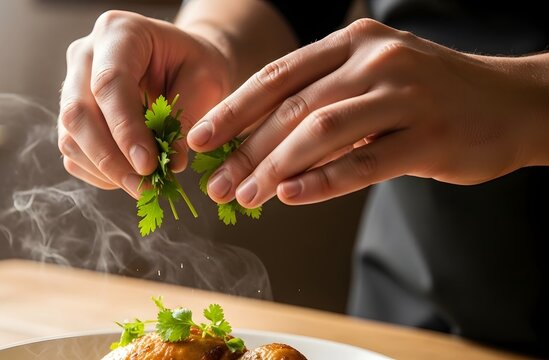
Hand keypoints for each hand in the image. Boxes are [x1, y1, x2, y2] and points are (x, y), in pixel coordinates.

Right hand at [58, 10, 229, 197]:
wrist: (182, 63)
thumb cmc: (196, 66)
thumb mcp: (205, 81)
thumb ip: (186, 117)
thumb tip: (171, 163)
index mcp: (119, 32)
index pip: (109, 83)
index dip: (125, 129)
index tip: (148, 165)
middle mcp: (85, 55)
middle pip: (78, 112)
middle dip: (110, 158)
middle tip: (144, 185)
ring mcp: (72, 84)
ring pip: (70, 136)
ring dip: (104, 170)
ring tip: (142, 185)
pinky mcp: (71, 114)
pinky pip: (73, 150)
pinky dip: (98, 172)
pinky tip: (128, 177)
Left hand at [187, 18, 546, 206]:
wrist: (511, 102)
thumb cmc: (430, 94)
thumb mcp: (372, 78)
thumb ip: (321, 100)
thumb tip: (258, 142)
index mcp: (353, 43)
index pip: (278, 76)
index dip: (234, 109)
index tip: (201, 138)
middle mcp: (375, 61)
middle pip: (293, 108)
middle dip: (247, 149)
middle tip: (217, 183)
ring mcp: (405, 97)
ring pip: (322, 133)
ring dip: (275, 168)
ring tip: (246, 197)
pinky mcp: (430, 137)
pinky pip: (364, 163)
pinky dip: (323, 182)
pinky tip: (292, 197)